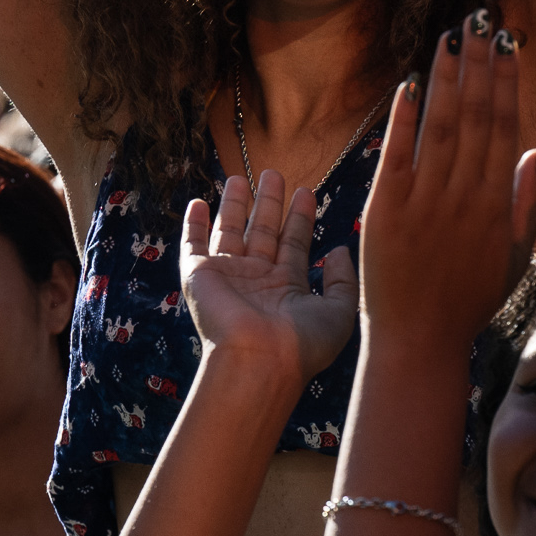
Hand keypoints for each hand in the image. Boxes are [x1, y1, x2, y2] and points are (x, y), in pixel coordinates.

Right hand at [178, 171, 354, 389]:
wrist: (259, 361)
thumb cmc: (301, 343)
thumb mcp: (338, 311)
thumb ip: (342, 280)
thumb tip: (337, 250)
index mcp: (286, 288)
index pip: (293, 244)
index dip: (300, 218)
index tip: (306, 192)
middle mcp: (256, 280)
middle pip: (262, 232)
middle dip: (269, 203)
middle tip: (274, 174)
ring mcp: (228, 276)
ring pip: (231, 232)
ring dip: (235, 205)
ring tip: (241, 177)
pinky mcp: (199, 276)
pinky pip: (193, 244)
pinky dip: (193, 224)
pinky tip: (199, 202)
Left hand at [356, 12, 535, 359]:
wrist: (418, 339)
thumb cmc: (468, 302)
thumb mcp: (514, 258)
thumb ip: (525, 203)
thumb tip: (534, 150)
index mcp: (496, 204)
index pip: (504, 127)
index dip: (505, 82)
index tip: (506, 43)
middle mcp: (464, 196)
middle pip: (475, 116)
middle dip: (478, 64)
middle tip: (479, 19)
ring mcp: (425, 201)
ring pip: (441, 126)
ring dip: (446, 78)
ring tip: (451, 36)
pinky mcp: (385, 209)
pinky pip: (397, 153)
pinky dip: (404, 117)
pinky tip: (410, 83)